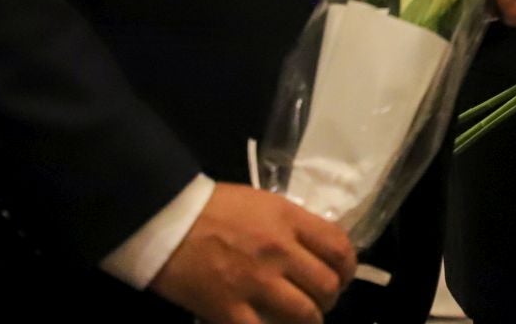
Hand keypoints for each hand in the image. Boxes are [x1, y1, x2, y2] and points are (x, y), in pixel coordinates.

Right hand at [149, 183, 355, 323]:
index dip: (348, 267)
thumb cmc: (214, 208)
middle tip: (320, 301)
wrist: (166, 220)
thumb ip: (292, 226)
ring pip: (305, 314)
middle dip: (330, 298)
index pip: (339, 247)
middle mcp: (279, 251)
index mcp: (289, 220)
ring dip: (310, 321)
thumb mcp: (263, 203)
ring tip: (303, 321)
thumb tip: (315, 250)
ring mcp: (255, 282)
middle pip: (327, 285)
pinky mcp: (229, 309)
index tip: (342, 276)